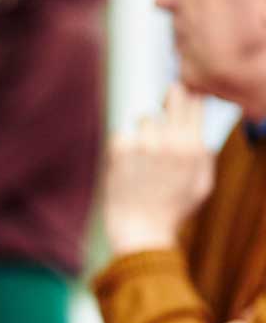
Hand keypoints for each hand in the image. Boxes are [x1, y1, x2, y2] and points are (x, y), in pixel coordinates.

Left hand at [104, 82, 213, 256]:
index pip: (194, 103)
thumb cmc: (172, 210)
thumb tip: (199, 129)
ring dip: (144, 132)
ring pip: (144, 119)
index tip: (184, 90)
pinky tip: (128, 167)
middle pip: (171, 99)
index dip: (189, 94)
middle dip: (169, 99)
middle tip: (166, 99)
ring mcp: (143, 144)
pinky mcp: (119, 150)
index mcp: (193, 148)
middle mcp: (169, 141)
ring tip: (144, 157)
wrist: (140, 231)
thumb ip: (203, 154)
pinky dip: (123, 147)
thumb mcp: (202, 185)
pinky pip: (121, 135)